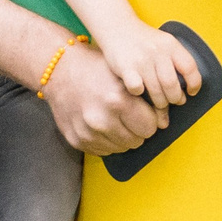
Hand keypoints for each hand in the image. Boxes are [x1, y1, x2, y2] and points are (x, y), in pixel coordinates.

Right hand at [41, 44, 163, 153]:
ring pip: (121, 148)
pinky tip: (100, 124)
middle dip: (136, 129)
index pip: (150, 127)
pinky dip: (106, 141)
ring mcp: (88, 132)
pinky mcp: (77, 141)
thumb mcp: (122, 73)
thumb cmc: (95, 69)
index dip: (149, 119)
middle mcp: (102, 119)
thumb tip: (163, 121)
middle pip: (137, 140)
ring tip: (113, 118)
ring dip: (122, 137)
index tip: (141, 111)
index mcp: (118, 100)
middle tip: (127, 115)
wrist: (58, 71)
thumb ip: (144, 95)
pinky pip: (104, 151)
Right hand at [93, 18, 203, 111]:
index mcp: (170, 44)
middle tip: (173, 101)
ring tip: (159, 102)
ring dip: (160, 102)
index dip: (194, 83)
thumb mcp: (163, 42)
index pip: (190, 68)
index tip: (191, 92)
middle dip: (175, 98)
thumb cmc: (143, 40)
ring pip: (156, 92)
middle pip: (172, 85)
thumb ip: (175, 60)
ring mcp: (141, 60)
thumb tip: (186, 88)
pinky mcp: (125, 67)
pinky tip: (140, 91)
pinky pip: (137, 89)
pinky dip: (139, 94)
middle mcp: (157, 51)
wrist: (117, 26)